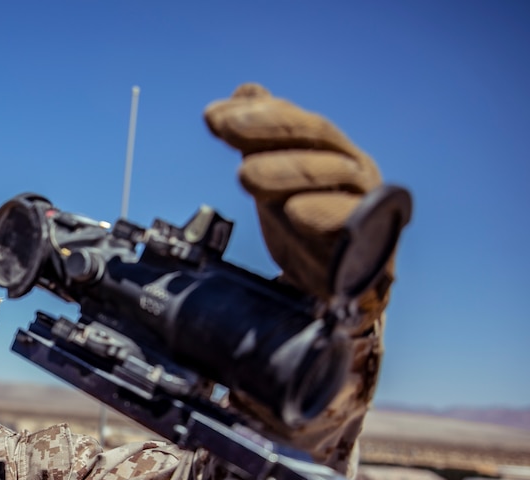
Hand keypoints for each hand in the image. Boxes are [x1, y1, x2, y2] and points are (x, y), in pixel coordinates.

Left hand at [204, 83, 390, 328]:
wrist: (342, 281)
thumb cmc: (311, 224)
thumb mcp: (278, 179)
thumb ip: (262, 140)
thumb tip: (245, 92)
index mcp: (331, 151)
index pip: (296, 121)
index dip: (258, 113)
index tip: (213, 116)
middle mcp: (353, 168)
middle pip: (317, 136)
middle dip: (270, 127)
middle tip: (228, 128)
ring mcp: (366, 201)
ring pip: (334, 174)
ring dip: (289, 169)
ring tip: (245, 173)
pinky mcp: (371, 242)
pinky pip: (352, 222)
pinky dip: (325, 214)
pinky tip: (295, 211)